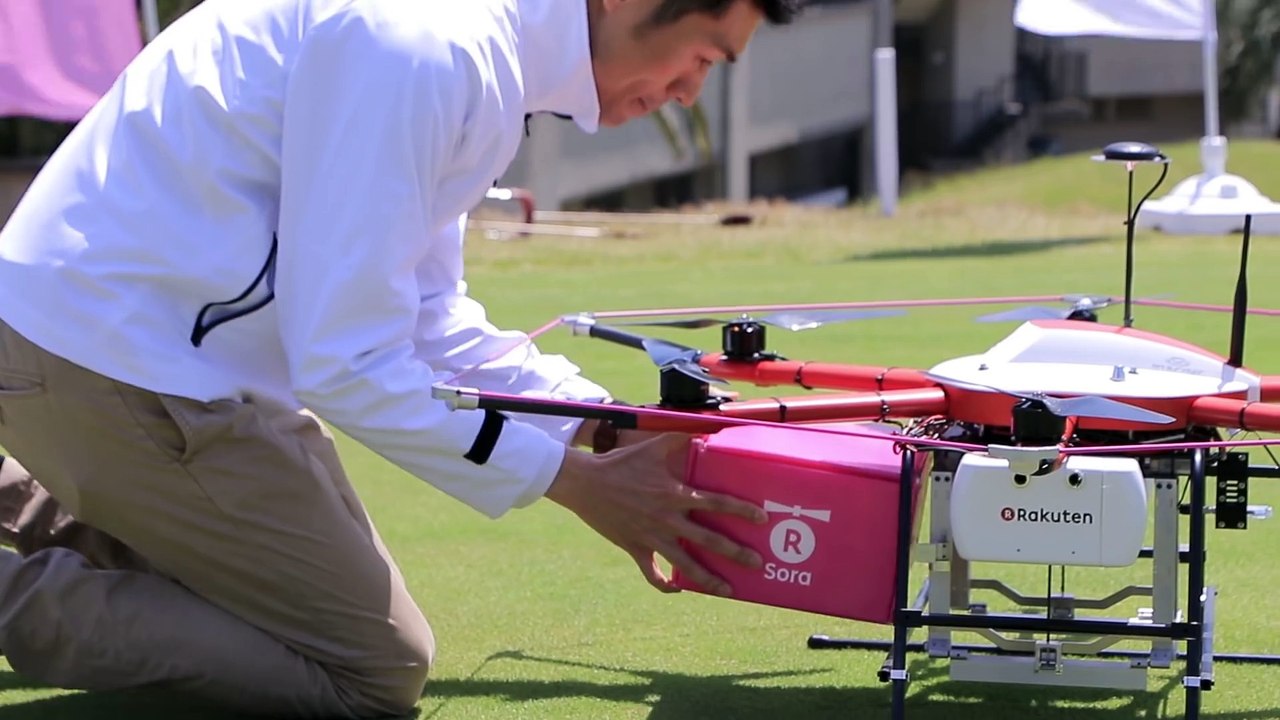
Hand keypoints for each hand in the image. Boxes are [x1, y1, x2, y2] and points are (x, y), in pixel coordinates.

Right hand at [545, 434, 766, 596]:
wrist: (586, 483)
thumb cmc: (621, 462)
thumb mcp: (652, 447)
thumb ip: (680, 438)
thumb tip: (704, 430)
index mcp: (674, 494)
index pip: (716, 502)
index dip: (741, 510)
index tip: (760, 518)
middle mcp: (667, 518)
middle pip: (708, 540)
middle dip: (736, 553)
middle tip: (757, 563)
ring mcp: (651, 537)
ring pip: (685, 564)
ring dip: (708, 579)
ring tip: (728, 590)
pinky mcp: (635, 548)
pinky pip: (651, 573)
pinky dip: (664, 584)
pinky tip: (678, 589)